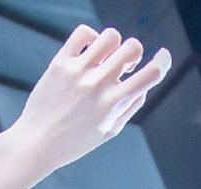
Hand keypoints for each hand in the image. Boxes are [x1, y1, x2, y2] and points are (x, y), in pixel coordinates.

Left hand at [6, 26, 171, 171]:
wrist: (36, 143)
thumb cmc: (74, 142)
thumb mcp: (109, 131)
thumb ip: (130, 106)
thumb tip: (143, 84)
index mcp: (114, 103)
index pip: (151, 74)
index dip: (163, 61)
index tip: (162, 56)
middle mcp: (98, 85)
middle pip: (133, 47)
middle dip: (135, 53)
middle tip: (124, 65)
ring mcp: (78, 72)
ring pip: (110, 36)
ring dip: (114, 43)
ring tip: (105, 57)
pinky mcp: (60, 63)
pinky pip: (83, 33)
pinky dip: (91, 37)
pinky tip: (88, 52)